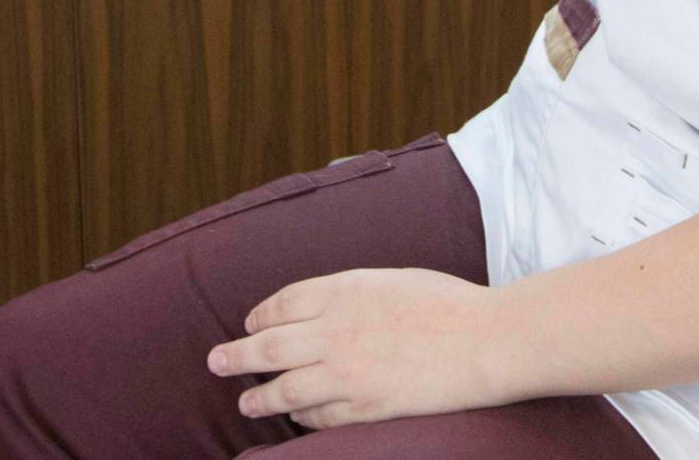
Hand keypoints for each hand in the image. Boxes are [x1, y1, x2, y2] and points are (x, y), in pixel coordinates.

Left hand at [207, 266, 519, 430]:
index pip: (281, 304)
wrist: (483, 340)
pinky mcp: (365, 406)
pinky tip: (294, 419)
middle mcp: (334, 331)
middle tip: (216, 362)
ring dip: (259, 397)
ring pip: (285, 388)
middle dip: (237, 355)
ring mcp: (347, 372)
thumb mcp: (390, 279)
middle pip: (269, 346)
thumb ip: (351, 293)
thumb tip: (325, 307)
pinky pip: (320, 416)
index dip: (259, 317)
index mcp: (341, 290)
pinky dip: (302, 418)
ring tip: (245, 402)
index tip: (249, 325)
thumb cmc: (446, 303)